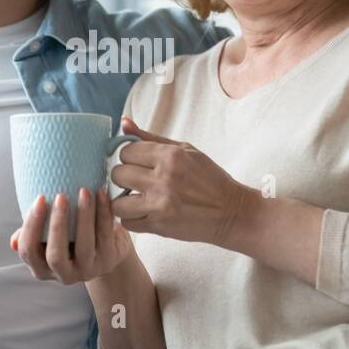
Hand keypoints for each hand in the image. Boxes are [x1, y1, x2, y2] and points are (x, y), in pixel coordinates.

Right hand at [11, 188, 135, 284]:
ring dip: (84, 216)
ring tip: (84, 192)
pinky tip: (101, 194)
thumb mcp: (48, 238)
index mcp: (42, 268)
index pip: (29, 251)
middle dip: (57, 224)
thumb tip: (14, 242)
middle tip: (61, 196)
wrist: (106, 247)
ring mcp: (87, 270)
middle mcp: (64, 275)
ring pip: (84, 245)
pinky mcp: (108, 261)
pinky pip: (105, 235)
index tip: (39, 198)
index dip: (31, 226)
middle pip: (55, 255)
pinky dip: (104, 213)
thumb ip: (31, 235)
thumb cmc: (70, 236)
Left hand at [109, 116, 253, 245]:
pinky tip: (144, 213)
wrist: (231, 212)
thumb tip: (123, 122)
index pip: (126, 151)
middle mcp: (163, 179)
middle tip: (137, 181)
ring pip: (118, 202)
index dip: (129, 157)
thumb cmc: (209, 178)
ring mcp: (160, 205)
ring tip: (137, 199)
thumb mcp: (186, 150)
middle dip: (124, 177)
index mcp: (170, 156)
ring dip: (124, 201)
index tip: (139, 163)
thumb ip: (150, 137)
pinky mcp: (159, 226)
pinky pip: (127, 223)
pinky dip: (132, 219)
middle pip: (118, 174)